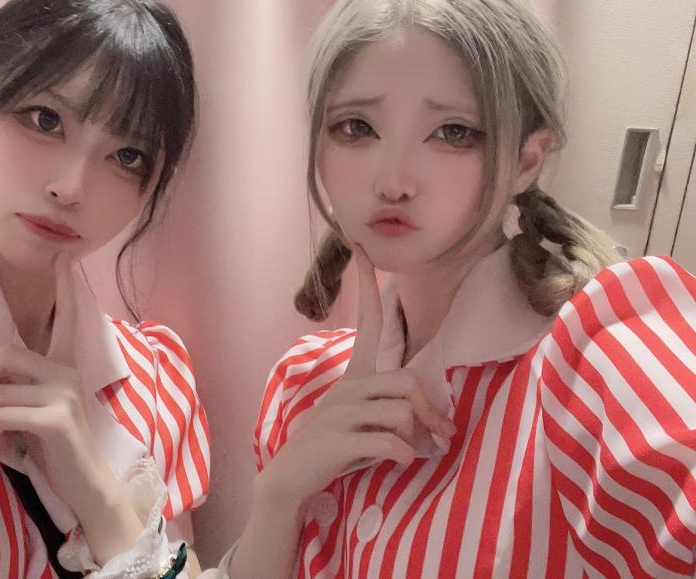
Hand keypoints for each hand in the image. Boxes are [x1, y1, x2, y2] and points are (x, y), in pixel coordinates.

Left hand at [0, 255, 142, 561]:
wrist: (87, 486)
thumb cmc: (57, 450)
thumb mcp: (37, 412)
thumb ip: (19, 389)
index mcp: (64, 367)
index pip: (68, 320)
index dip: (65, 288)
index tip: (64, 257)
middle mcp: (67, 373)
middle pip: (7, 353)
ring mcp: (64, 394)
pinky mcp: (57, 418)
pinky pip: (2, 412)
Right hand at [258, 246, 455, 506]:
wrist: (290, 478)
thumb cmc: (335, 448)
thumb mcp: (363, 422)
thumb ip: (393, 409)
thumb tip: (436, 421)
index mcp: (353, 377)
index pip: (367, 324)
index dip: (368, 288)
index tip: (364, 251)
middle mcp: (346, 388)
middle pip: (406, 382)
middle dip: (431, 411)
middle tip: (441, 437)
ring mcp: (338, 413)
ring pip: (401, 412)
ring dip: (414, 437)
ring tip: (409, 453)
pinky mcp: (336, 439)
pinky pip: (388, 440)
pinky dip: (402, 453)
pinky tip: (399, 461)